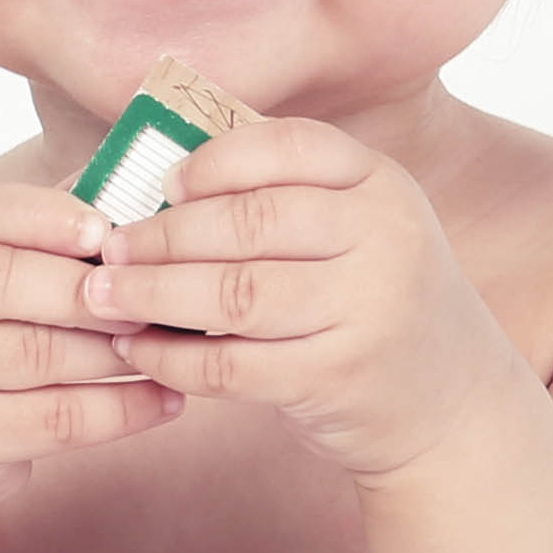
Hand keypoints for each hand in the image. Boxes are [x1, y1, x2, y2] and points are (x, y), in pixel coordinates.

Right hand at [0, 178, 182, 531]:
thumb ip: (34, 238)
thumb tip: (129, 186)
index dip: (49, 217)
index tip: (108, 231)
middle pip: (4, 280)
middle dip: (89, 289)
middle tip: (153, 297)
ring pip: (35, 353)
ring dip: (115, 351)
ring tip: (168, 347)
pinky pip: (53, 420)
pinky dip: (119, 411)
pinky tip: (163, 401)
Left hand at [78, 117, 523, 484]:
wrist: (450, 406)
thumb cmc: (371, 303)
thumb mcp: (358, 232)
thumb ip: (283, 198)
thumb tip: (156, 176)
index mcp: (382, 184)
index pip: (291, 147)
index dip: (217, 161)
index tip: (162, 183)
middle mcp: (384, 239)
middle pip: (250, 222)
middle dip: (164, 235)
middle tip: (108, 248)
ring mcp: (366, 310)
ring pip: (235, 293)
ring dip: (154, 295)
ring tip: (102, 297)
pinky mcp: (338, 377)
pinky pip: (234, 365)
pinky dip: (174, 358)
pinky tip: (137, 351)